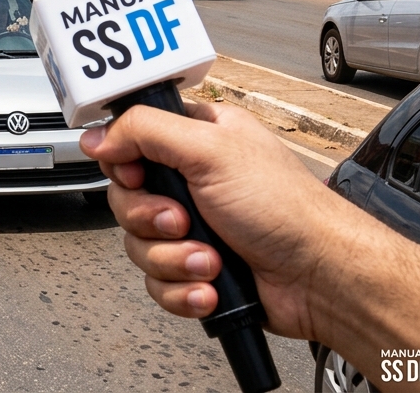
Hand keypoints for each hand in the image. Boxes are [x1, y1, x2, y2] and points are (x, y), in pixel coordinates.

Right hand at [79, 101, 350, 340]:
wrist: (320, 279)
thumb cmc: (287, 210)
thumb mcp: (210, 150)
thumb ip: (146, 131)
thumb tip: (98, 137)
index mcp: (197, 139)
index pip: (130, 142)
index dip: (125, 163)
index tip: (137, 175)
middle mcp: (192, 182)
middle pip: (127, 199)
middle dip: (151, 220)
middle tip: (183, 220)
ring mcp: (193, 228)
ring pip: (139, 245)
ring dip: (172, 259)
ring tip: (209, 259)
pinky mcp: (195, 269)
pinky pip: (157, 282)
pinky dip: (182, 289)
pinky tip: (211, 284)